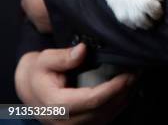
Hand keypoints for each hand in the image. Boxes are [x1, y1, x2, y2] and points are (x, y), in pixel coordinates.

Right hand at [15, 43, 138, 124]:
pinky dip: (117, 106)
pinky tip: (126, 91)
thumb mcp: (44, 59)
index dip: (112, 89)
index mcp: (57, 104)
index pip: (91, 100)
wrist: (29, 88)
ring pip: (104, 118)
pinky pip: (102, 119)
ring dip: (123, 100)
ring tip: (135, 80)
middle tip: (137, 74)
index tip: (127, 75)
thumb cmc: (38, 72)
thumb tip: (82, 50)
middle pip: (102, 111)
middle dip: (122, 93)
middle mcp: (65, 121)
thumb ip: (63, 56)